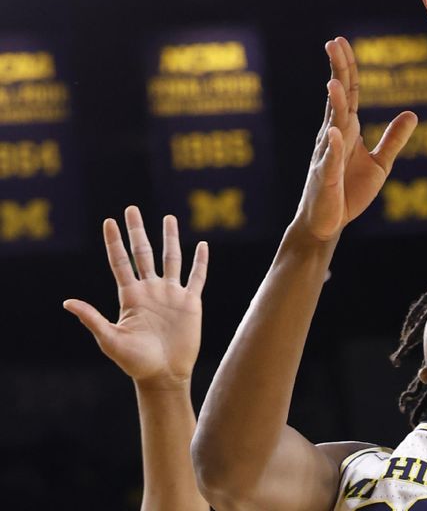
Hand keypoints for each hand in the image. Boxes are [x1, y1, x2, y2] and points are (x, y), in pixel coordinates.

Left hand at [64, 207, 208, 389]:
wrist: (164, 374)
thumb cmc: (134, 361)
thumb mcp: (110, 340)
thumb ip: (92, 318)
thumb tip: (67, 302)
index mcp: (130, 296)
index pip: (120, 262)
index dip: (114, 242)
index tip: (109, 221)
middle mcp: (151, 290)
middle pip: (143, 253)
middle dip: (137, 231)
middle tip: (132, 209)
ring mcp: (171, 295)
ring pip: (171, 258)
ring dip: (170, 238)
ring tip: (169, 218)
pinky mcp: (191, 302)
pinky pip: (197, 277)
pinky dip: (200, 261)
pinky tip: (202, 245)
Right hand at [294, 36, 417, 241]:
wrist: (328, 222)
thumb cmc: (348, 192)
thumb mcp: (379, 164)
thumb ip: (393, 139)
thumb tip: (412, 113)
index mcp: (346, 130)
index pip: (349, 93)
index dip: (347, 68)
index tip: (341, 42)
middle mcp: (333, 136)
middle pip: (338, 99)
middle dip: (337, 72)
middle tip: (333, 43)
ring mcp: (328, 156)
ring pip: (332, 125)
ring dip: (335, 104)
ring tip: (334, 83)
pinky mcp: (327, 178)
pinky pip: (331, 160)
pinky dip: (334, 147)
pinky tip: (335, 133)